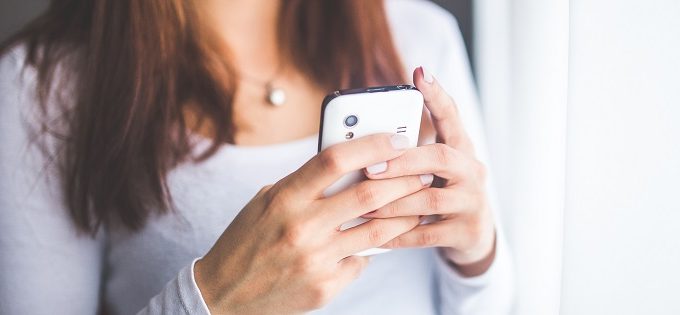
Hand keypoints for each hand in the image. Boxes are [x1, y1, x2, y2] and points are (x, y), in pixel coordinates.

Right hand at [194, 133, 429, 313]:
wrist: (223, 296)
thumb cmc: (247, 241)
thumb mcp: (266, 202)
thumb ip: (305, 184)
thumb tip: (352, 163)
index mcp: (284, 198)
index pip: (335, 160)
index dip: (372, 145)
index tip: (396, 139)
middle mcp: (301, 227)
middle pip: (368, 194)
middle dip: (403, 179)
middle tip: (422, 172)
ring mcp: (315, 259)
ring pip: (377, 231)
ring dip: (404, 215)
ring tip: (418, 204)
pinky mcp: (325, 286)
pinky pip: (362, 261)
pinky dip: (373, 249)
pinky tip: (382, 240)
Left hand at [362, 67, 496, 276]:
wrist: (473, 235)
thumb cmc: (442, 191)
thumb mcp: (434, 168)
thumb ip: (410, 151)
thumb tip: (362, 137)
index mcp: (461, 148)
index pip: (451, 116)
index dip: (437, 96)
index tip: (420, 74)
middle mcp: (472, 171)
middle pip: (441, 157)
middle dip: (403, 162)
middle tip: (370, 167)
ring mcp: (472, 202)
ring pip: (430, 200)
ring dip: (394, 202)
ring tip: (364, 205)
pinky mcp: (466, 231)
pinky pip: (427, 234)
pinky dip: (399, 234)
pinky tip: (376, 235)